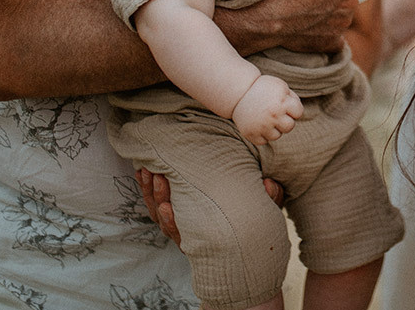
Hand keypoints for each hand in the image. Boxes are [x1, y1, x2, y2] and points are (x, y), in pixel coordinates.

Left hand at [138, 168, 284, 246]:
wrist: (247, 244)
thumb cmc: (255, 226)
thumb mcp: (266, 214)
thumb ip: (269, 200)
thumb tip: (269, 183)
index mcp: (207, 239)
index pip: (183, 233)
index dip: (172, 222)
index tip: (168, 206)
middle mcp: (190, 235)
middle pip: (165, 221)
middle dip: (159, 198)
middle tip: (158, 177)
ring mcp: (180, 225)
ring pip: (158, 212)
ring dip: (151, 192)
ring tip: (148, 170)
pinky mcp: (175, 214)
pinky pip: (156, 205)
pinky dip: (148, 191)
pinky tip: (144, 174)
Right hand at [231, 74, 303, 144]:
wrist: (238, 93)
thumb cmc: (263, 88)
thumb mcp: (281, 86)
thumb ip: (293, 99)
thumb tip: (298, 112)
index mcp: (281, 103)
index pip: (298, 112)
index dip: (293, 108)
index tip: (285, 105)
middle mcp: (273, 116)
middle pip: (289, 127)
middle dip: (285, 120)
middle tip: (276, 114)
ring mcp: (261, 126)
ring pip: (277, 136)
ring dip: (273, 129)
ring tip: (266, 118)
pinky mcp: (251, 134)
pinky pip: (264, 141)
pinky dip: (262, 134)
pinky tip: (258, 124)